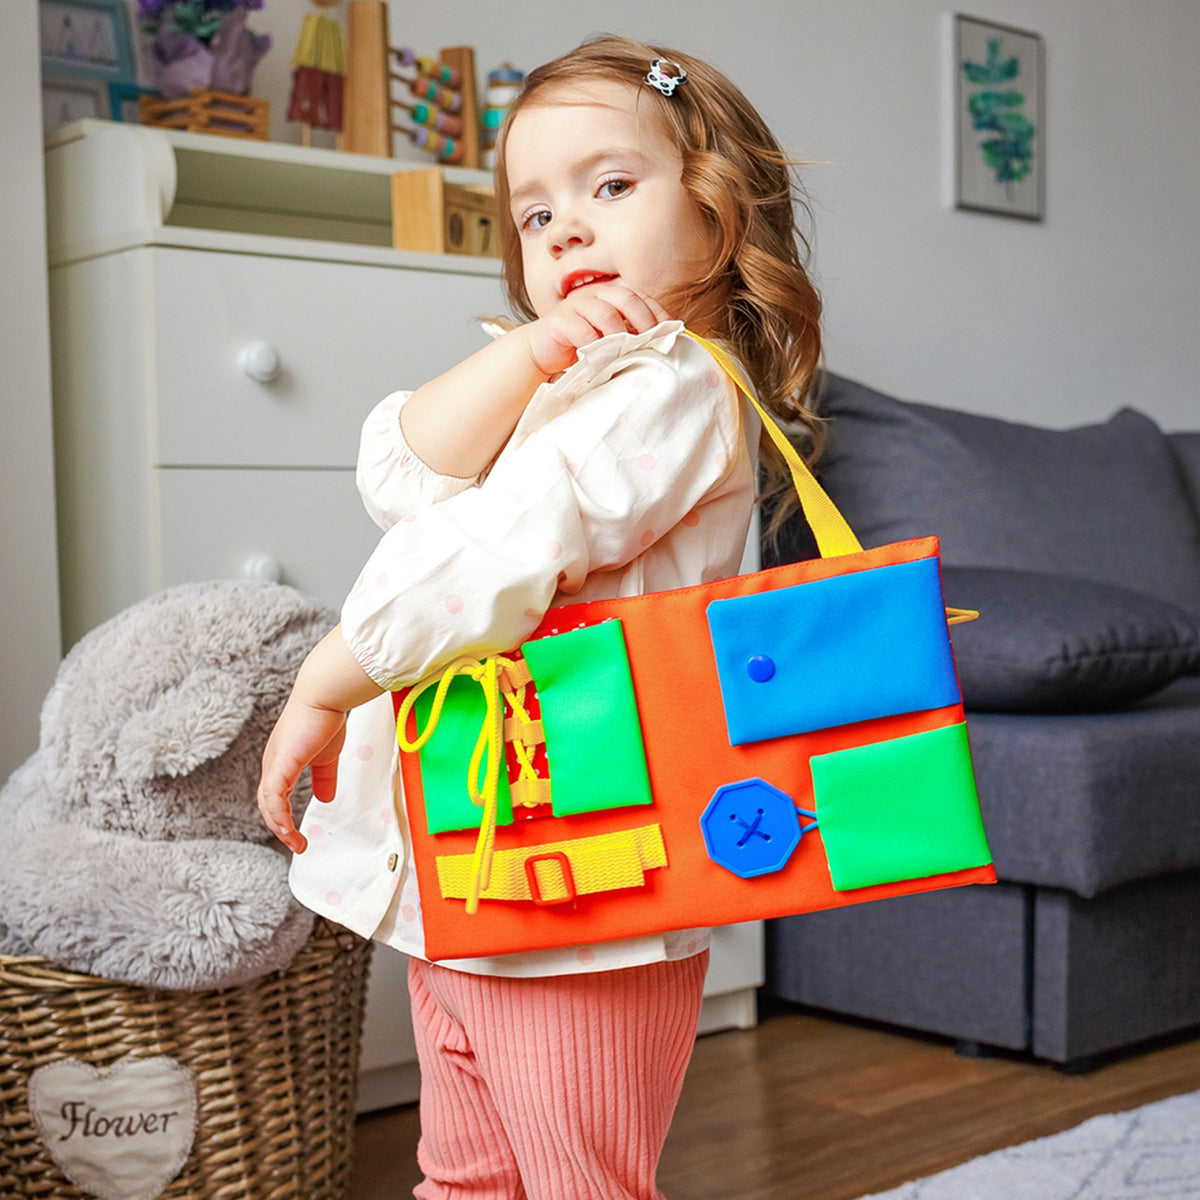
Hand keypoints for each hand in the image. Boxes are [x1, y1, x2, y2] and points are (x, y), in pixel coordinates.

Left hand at [255, 625, 382, 852]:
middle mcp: (272, 764)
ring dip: (280, 828)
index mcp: (281, 762)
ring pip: (268, 805)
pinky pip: (274, 799)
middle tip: (297, 844)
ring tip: (296, 843)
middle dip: (280, 828)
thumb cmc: (325, 718)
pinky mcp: (281, 765)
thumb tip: (326, 799)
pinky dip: (279, 817)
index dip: (283, 817)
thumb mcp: (326, 756)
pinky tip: (289, 830)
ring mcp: (274, 765)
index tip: (298, 834)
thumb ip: (325, 778)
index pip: (274, 796)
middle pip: (267, 804)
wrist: (324, 695)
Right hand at [523, 284, 669, 377]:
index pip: (639, 297)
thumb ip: (628, 336)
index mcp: (609, 296)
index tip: (669, 329)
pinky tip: (600, 359)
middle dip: (642, 319)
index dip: (656, 311)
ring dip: (618, 335)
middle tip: (651, 340)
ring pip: (605, 313)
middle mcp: (595, 296)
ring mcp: (576, 306)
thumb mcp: (607, 338)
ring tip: (626, 352)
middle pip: (625, 298)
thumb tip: (659, 346)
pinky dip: (594, 346)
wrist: (542, 351)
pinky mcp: (559, 321)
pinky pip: (581, 330)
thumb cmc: (579, 346)